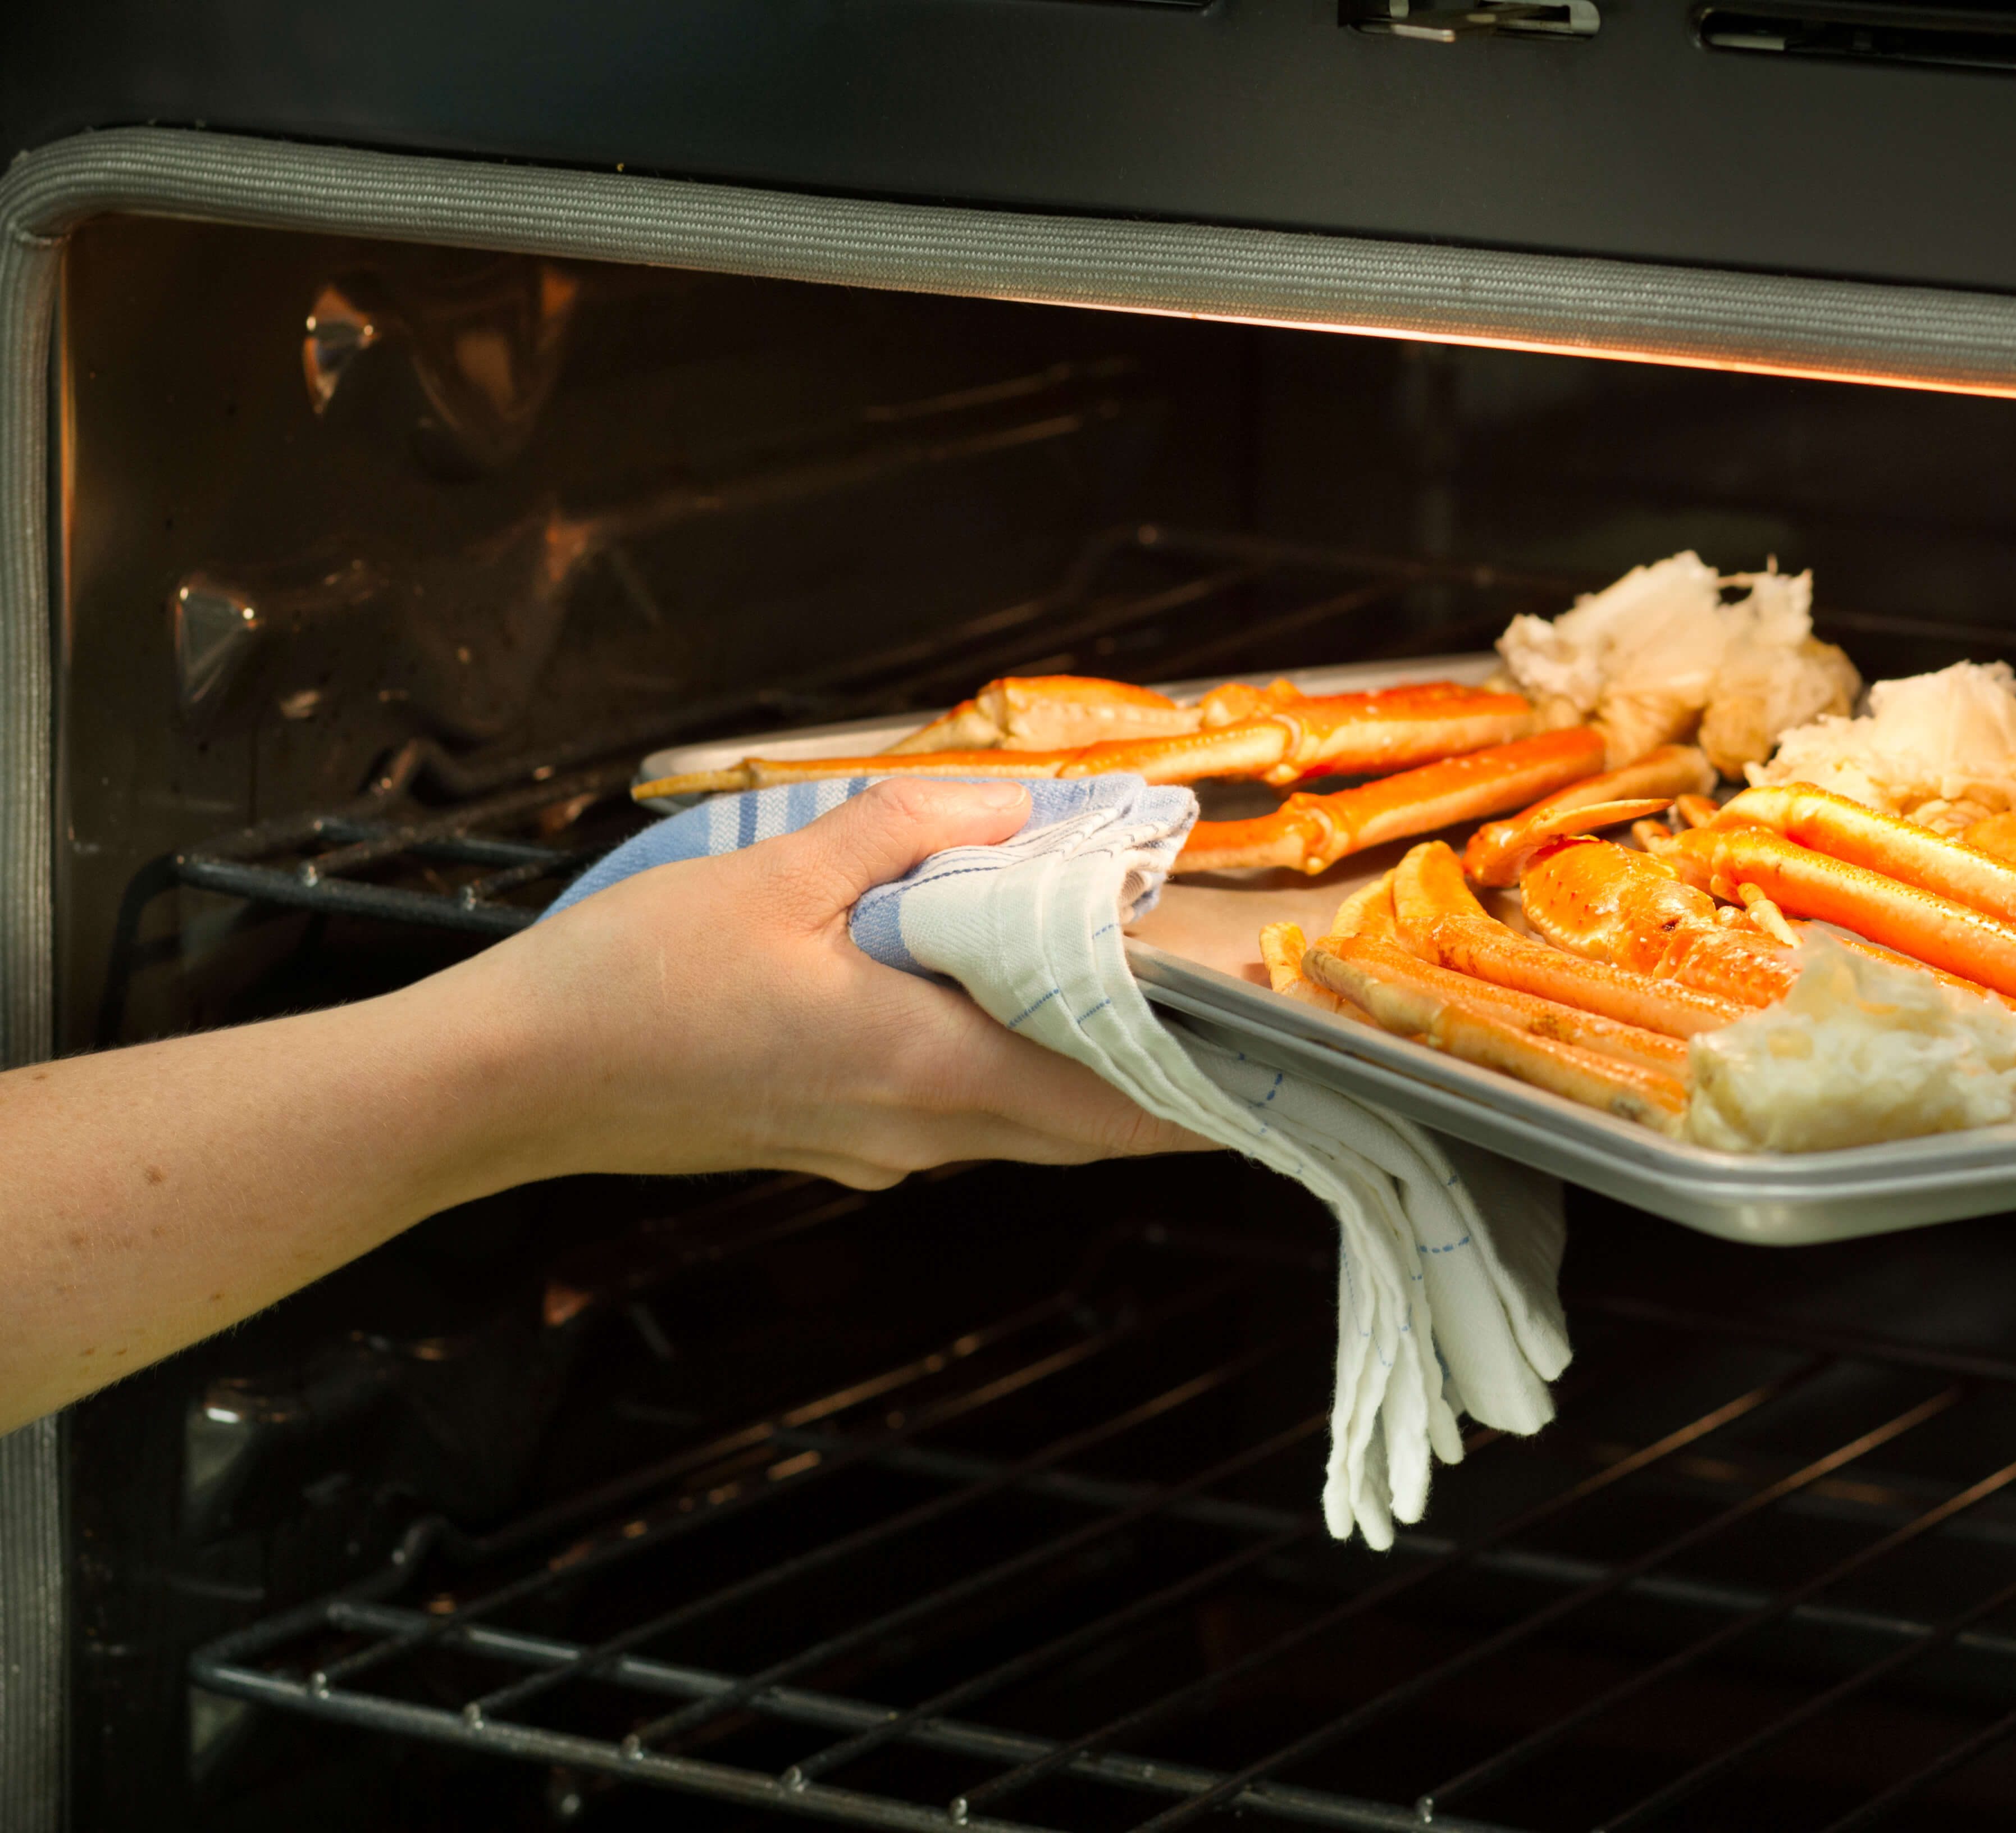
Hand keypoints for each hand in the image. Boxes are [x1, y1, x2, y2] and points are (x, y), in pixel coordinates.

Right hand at [433, 777, 1217, 1188]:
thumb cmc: (626, 987)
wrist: (510, 1085)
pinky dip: (998, 1072)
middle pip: (1080, 1124)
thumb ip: (905, 835)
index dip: (1203, 1091)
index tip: (1274, 1072)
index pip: (1110, 1100)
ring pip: (1017, 1122)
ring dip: (1077, 1075)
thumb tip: (1012, 812)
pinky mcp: (827, 1144)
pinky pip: (949, 1116)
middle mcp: (914, 1131)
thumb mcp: (772, 876)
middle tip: (1222, 1032)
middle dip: (1159, 1084)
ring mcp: (869, 1152)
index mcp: (924, 1068)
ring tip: (1120, 1003)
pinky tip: (980, 1007)